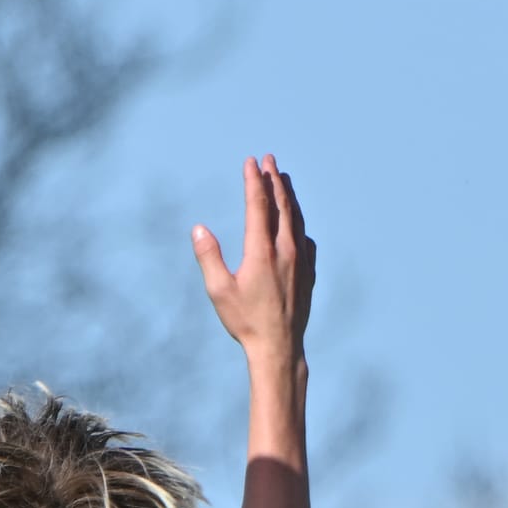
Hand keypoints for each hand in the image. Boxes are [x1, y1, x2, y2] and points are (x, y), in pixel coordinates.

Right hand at [191, 157, 314, 362]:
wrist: (279, 347)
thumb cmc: (245, 321)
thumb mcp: (218, 291)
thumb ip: (209, 257)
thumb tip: (199, 228)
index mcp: (261, 251)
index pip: (258, 205)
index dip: (254, 181)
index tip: (251, 162)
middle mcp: (285, 250)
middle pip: (282, 205)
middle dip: (275, 179)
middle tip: (270, 160)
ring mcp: (301, 261)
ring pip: (297, 219)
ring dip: (289, 197)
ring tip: (285, 180)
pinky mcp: (308, 273)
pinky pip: (306, 240)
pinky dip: (300, 225)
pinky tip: (297, 225)